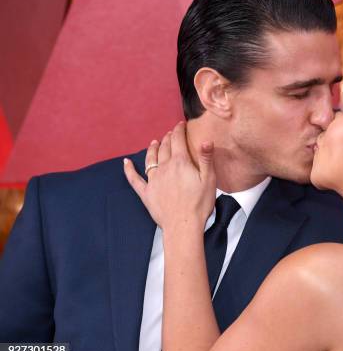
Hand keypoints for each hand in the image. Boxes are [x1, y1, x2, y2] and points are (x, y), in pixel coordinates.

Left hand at [123, 122, 215, 236]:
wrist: (183, 225)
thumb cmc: (199, 204)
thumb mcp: (209, 180)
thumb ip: (206, 158)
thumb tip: (206, 139)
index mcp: (181, 163)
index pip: (177, 140)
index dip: (179, 130)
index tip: (180, 124)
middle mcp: (165, 168)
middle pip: (164, 147)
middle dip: (168, 138)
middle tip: (171, 133)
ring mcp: (153, 180)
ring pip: (150, 159)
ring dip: (152, 148)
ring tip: (154, 142)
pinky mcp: (146, 193)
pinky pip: (134, 179)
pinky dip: (129, 170)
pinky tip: (126, 163)